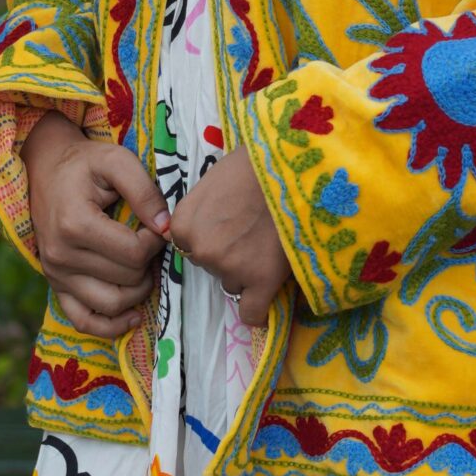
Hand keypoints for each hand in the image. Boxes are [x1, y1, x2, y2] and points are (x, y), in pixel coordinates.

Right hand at [24, 110, 169, 339]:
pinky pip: (84, 321)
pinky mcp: (55, 285)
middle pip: (126, 278)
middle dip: (149, 262)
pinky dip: (110, 325)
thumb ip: (145, 191)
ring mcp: (56, 274)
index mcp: (75, 225)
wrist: (44, 169)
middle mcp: (61, 256)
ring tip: (144, 267)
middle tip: (150, 241)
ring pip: (112, 304)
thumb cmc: (84, 164)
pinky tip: (132, 316)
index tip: (155, 224)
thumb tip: (167, 228)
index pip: (134, 253)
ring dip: (138, 291)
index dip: (156, 241)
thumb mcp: (116, 161)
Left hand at [167, 145, 290, 327]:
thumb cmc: (255, 162)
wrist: (291, 165)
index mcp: (183, 224)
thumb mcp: (214, 179)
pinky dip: (257, 310)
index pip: (189, 247)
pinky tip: (267, 295)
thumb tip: (209, 225)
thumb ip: (203, 209)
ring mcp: (230, 267)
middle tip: (253, 232)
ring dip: (247, 271)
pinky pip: (252, 312)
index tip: (230, 228)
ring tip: (270, 243)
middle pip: (210, 266)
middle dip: (228, 254)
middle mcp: (202, 250)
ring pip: (233, 283)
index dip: (210, 237)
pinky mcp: (261, 280)